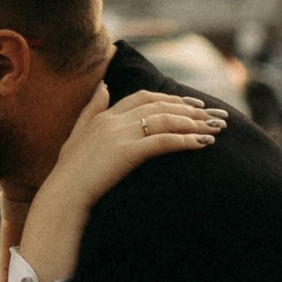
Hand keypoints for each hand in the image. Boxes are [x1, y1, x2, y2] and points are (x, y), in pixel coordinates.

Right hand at [50, 86, 221, 196]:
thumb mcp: (78, 135)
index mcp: (105, 115)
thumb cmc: (69, 173)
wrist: (63, 195)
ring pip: (165, 120)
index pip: (144, 97)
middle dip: (192, 109)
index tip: (193, 105)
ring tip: (217, 129)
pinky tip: (203, 144)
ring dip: (195, 123)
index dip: (171, 99)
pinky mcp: (127, 152)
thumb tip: (104, 85)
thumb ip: (92, 109)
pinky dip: (186, 140)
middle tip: (216, 115)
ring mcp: (120, 135)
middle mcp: (114, 120)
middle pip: (160, 105)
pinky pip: (163, 141)